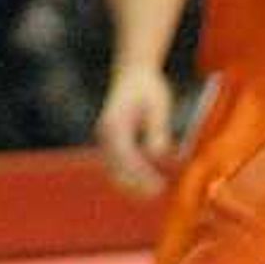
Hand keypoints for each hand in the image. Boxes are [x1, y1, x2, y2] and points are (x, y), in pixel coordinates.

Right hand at [97, 63, 175, 195]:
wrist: (133, 72)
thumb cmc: (148, 88)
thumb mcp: (158, 105)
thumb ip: (157, 130)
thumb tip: (157, 155)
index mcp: (114, 124)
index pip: (126, 158)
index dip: (142, 176)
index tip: (160, 185)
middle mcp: (104, 134)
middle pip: (115, 171)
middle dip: (136, 186)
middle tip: (160, 191)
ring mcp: (104, 139)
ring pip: (114, 173)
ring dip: (133, 185)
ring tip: (156, 189)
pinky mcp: (110, 142)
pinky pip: (116, 167)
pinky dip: (130, 177)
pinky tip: (148, 180)